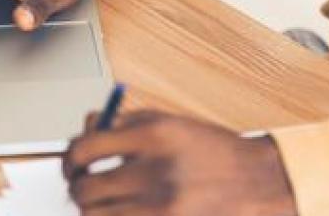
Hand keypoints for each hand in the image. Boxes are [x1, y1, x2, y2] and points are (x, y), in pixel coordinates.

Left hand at [63, 111, 297, 215]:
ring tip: (106, 202)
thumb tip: (84, 131)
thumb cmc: (212, 151)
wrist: (258, 182)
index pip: (84, 149)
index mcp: (153, 135)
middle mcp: (154, 172)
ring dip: (93, 210)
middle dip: (78, 188)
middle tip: (84, 185)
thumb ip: (123, 124)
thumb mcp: (170, 123)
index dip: (70, 158)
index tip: (72, 164)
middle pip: (84, 190)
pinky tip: (124, 212)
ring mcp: (159, 208)